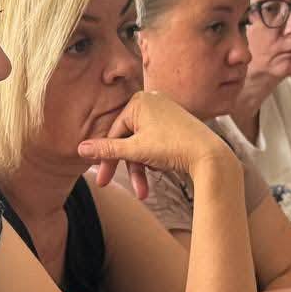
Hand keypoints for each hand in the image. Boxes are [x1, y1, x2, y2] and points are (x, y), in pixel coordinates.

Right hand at [78, 91, 234, 197]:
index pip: (114, 132)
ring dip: (140, 168)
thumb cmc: (173, 148)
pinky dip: (153, 158)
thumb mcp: (136, 151)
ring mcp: (164, 111)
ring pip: (142, 142)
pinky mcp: (175, 122)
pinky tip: (159, 170)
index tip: (101, 179)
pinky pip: (155, 140)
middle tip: (108, 185)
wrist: (210, 155)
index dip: (106, 158)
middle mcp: (151, 100)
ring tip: (144, 191)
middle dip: (125, 166)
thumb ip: (107, 150)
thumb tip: (80, 149)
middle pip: (127, 138)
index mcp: (139, 101)